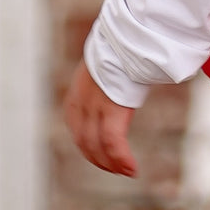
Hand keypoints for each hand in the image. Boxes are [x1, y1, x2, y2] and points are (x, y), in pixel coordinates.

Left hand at [63, 60, 137, 178]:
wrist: (125, 37)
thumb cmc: (122, 49)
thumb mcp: (105, 66)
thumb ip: (107, 80)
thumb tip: (121, 81)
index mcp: (77, 96)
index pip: (78, 131)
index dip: (90, 149)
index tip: (103, 157)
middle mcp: (82, 104)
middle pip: (85, 143)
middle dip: (100, 160)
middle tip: (117, 170)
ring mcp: (95, 108)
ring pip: (98, 147)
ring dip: (112, 164)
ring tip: (127, 171)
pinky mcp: (112, 110)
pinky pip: (114, 143)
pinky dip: (122, 159)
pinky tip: (132, 169)